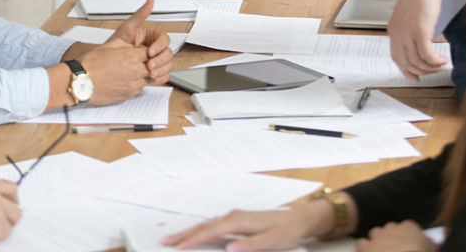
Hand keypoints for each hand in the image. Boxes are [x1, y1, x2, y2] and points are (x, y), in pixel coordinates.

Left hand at [111, 0, 172, 83]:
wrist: (104, 64)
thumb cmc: (114, 44)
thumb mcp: (127, 28)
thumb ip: (139, 14)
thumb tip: (150, 0)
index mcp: (150, 36)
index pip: (163, 38)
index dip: (159, 45)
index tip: (150, 51)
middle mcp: (154, 48)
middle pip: (168, 52)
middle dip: (161, 60)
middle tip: (150, 66)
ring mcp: (154, 60)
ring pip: (168, 64)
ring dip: (162, 69)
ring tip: (151, 74)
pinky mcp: (152, 71)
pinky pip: (163, 74)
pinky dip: (161, 77)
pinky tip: (154, 79)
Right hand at [163, 199, 346, 251]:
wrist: (298, 220)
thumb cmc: (285, 231)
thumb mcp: (271, 242)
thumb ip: (250, 246)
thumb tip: (230, 249)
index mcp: (239, 221)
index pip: (210, 231)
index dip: (193, 239)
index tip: (178, 246)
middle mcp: (234, 217)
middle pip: (204, 226)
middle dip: (184, 234)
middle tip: (166, 241)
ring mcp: (235, 218)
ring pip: (207, 225)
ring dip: (191, 232)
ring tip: (176, 239)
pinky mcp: (238, 222)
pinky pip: (214, 226)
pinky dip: (201, 231)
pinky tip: (197, 235)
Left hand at [355, 220, 437, 250]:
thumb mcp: (434, 248)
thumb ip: (435, 243)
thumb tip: (444, 236)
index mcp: (410, 227)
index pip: (409, 228)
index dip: (409, 238)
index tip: (412, 247)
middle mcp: (393, 227)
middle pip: (391, 230)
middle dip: (393, 239)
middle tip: (397, 251)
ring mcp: (378, 236)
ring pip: (375, 233)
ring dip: (378, 242)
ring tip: (382, 251)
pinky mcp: (367, 247)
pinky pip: (361, 243)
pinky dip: (364, 248)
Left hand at [387, 0, 447, 82]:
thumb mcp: (410, 15)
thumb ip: (411, 30)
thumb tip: (421, 46)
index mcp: (393, 29)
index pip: (396, 57)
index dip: (406, 70)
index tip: (415, 78)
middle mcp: (397, 33)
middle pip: (407, 63)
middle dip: (422, 72)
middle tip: (435, 70)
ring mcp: (407, 33)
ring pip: (418, 62)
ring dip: (432, 67)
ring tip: (442, 64)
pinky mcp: (419, 31)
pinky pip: (427, 56)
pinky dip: (436, 61)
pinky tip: (443, 59)